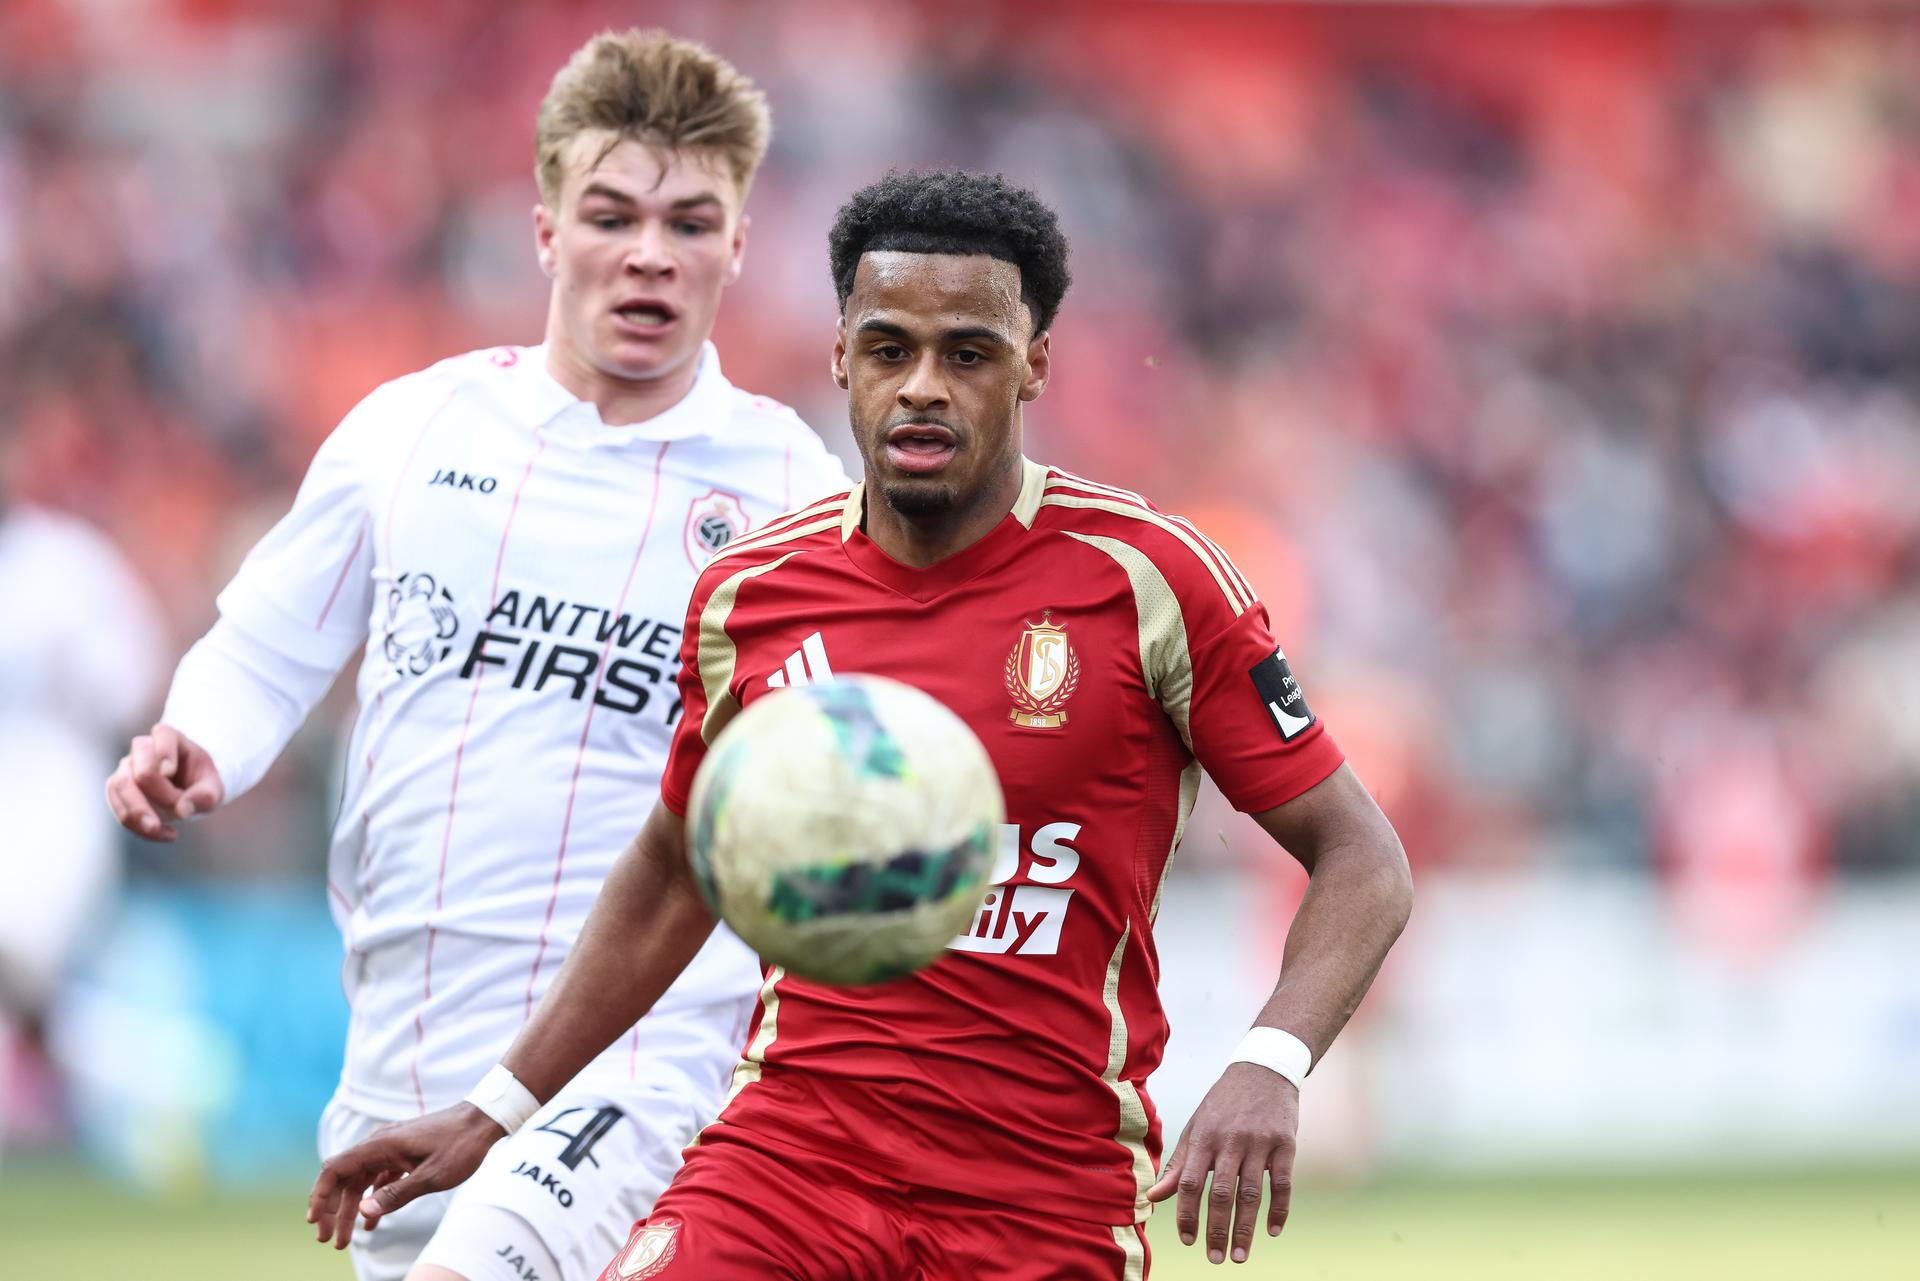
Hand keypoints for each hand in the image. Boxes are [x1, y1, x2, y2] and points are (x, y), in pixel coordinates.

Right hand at [105, 723, 224, 841]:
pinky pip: (117, 805)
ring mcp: (127, 767)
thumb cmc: (201, 784)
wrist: (189, 790)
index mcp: (170, 738)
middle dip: (160, 795)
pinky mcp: (117, 788)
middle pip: (141, 769)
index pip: (163, 735)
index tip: (169, 772)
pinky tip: (160, 833)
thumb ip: (204, 796)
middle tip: (182, 815)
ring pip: (120, 786)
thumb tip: (182, 810)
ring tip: (159, 830)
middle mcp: (144, 748)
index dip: (163, 753)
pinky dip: (135, 824)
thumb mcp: (213, 789)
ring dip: (137, 812)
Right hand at [307, 1104, 503, 1249]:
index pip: (335, 1169)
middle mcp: (380, 1144)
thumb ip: (396, 1195)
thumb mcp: (432, 1176)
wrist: (484, 1120)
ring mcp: (391, 1148)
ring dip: (350, 1210)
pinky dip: (372, 1200)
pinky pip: (378, 1179)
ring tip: (345, 1240)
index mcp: (381, 1145)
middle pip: (344, 1178)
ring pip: (360, 1181)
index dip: (320, 1195)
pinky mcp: (403, 1154)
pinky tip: (372, 1224)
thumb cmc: (461, 1145)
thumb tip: (363, 1212)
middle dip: (332, 1211)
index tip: (314, 1221)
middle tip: (327, 1240)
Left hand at [1146, 1062, 1298, 1264]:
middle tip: (1215, 1259)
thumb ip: (1179, 1165)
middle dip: (1217, 1229)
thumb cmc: (1223, 1103)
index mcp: (1204, 1136)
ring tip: (1240, 1255)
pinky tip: (1272, 1231)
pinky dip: (1279, 1210)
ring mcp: (1260, 1142)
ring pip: (1251, 1193)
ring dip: (1245, 1228)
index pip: (1191, 1182)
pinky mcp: (1286, 1143)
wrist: (1264, 1069)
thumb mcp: (1197, 1127)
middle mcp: (1230, 1140)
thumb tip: (1153, 1197)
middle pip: (1221, 1192)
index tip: (1188, 1240)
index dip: (1188, 1213)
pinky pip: (1282, 1183)